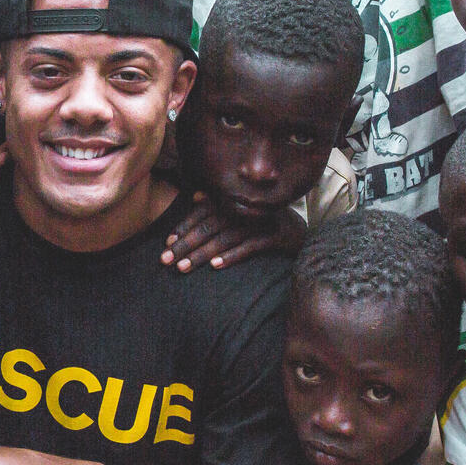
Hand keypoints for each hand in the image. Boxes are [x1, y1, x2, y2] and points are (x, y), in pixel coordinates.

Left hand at [161, 193, 306, 272]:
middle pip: (209, 227)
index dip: (183, 227)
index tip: (167, 242)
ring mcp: (260, 223)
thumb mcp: (242, 210)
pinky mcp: (274, 237)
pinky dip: (232, 256)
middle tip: (165, 260)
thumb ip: (218, 204)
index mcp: (235, 202)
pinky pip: (249, 247)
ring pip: (224, 239)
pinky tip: (215, 265)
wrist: (300, 231)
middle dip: (185, 244)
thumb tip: (195, 196)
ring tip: (183, 267)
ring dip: (202, 254)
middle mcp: (245, 209)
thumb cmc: (262, 222)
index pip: (203, 213)